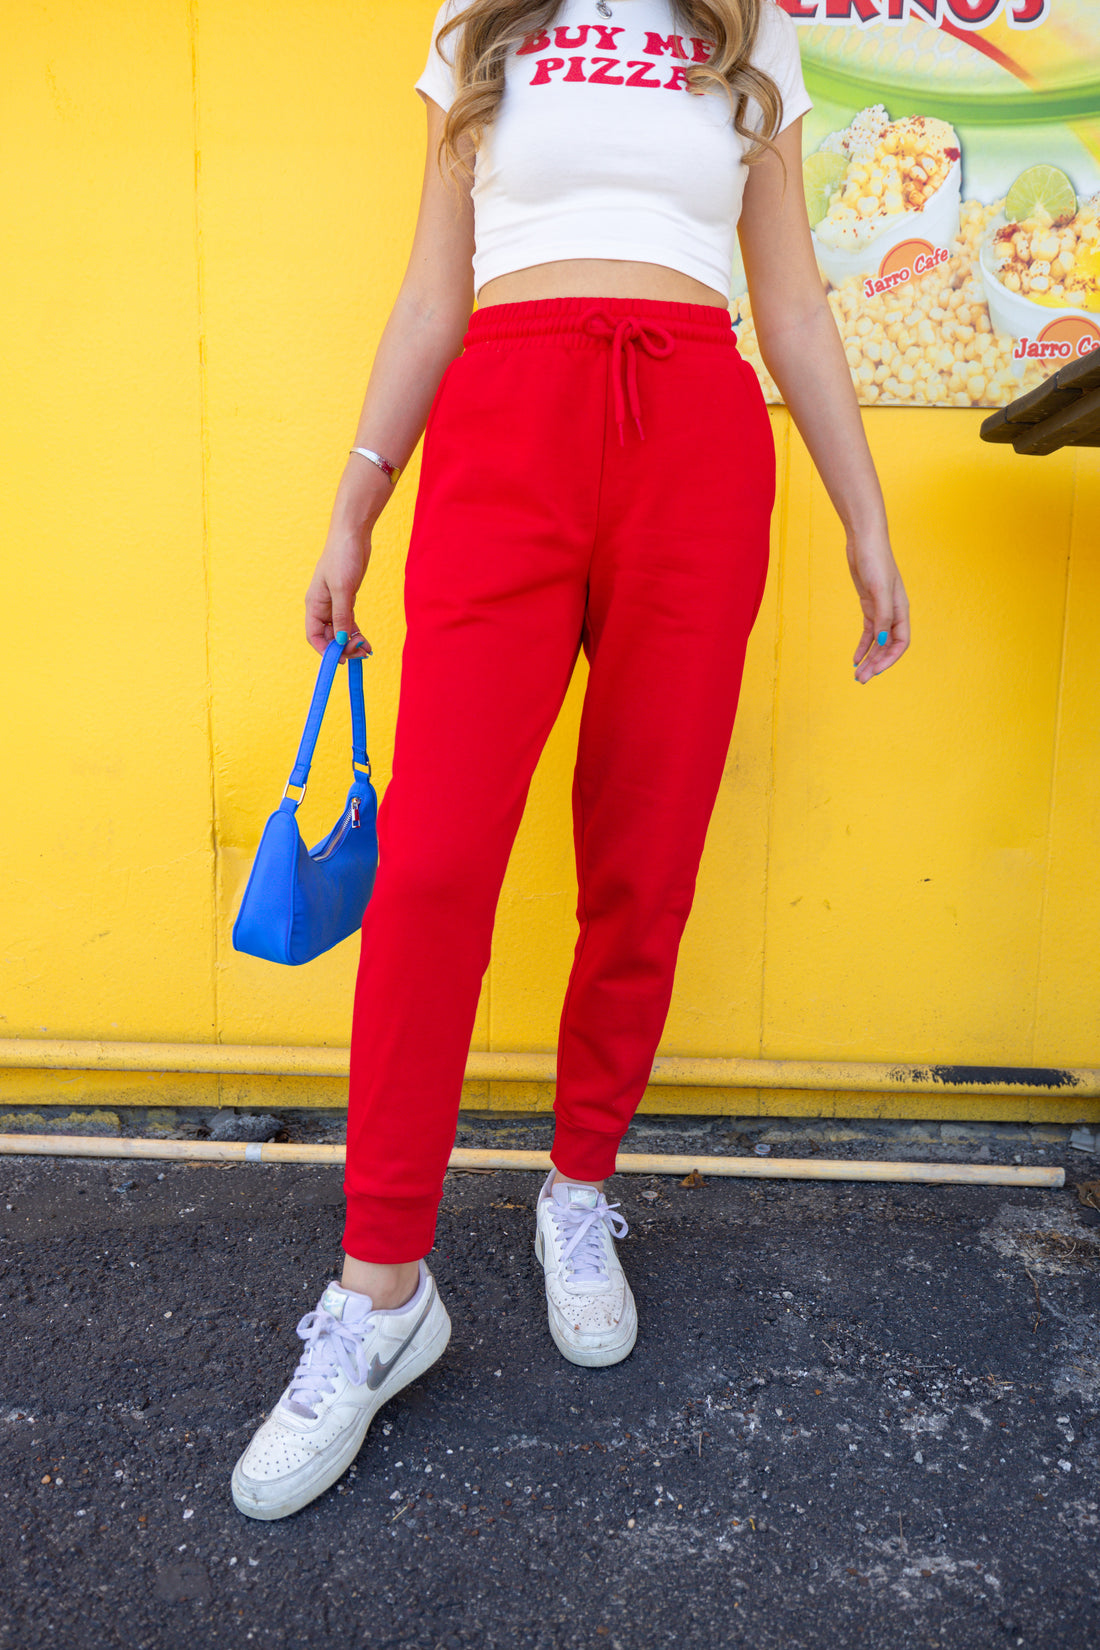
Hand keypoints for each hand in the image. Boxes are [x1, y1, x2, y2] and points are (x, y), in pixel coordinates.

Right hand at [305, 528, 373, 659]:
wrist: (352, 535)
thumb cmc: (342, 557)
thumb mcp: (343, 589)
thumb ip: (342, 617)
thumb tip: (342, 642)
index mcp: (314, 604)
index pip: (314, 636)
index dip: (325, 651)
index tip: (340, 660)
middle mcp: (322, 607)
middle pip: (329, 637)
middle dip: (343, 647)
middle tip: (361, 652)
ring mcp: (335, 604)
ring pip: (341, 631)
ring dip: (352, 642)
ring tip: (367, 650)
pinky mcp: (347, 599)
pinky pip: (349, 622)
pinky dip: (357, 633)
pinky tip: (366, 641)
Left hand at [847, 534, 909, 683]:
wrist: (864, 540)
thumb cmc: (875, 561)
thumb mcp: (879, 590)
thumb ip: (882, 617)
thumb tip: (882, 642)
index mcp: (900, 610)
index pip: (901, 643)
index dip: (890, 659)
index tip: (875, 671)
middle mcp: (893, 612)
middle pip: (888, 646)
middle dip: (876, 664)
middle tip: (862, 680)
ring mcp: (880, 609)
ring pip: (877, 641)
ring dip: (869, 658)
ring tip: (858, 674)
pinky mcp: (869, 605)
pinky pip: (868, 632)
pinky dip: (862, 645)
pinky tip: (855, 658)